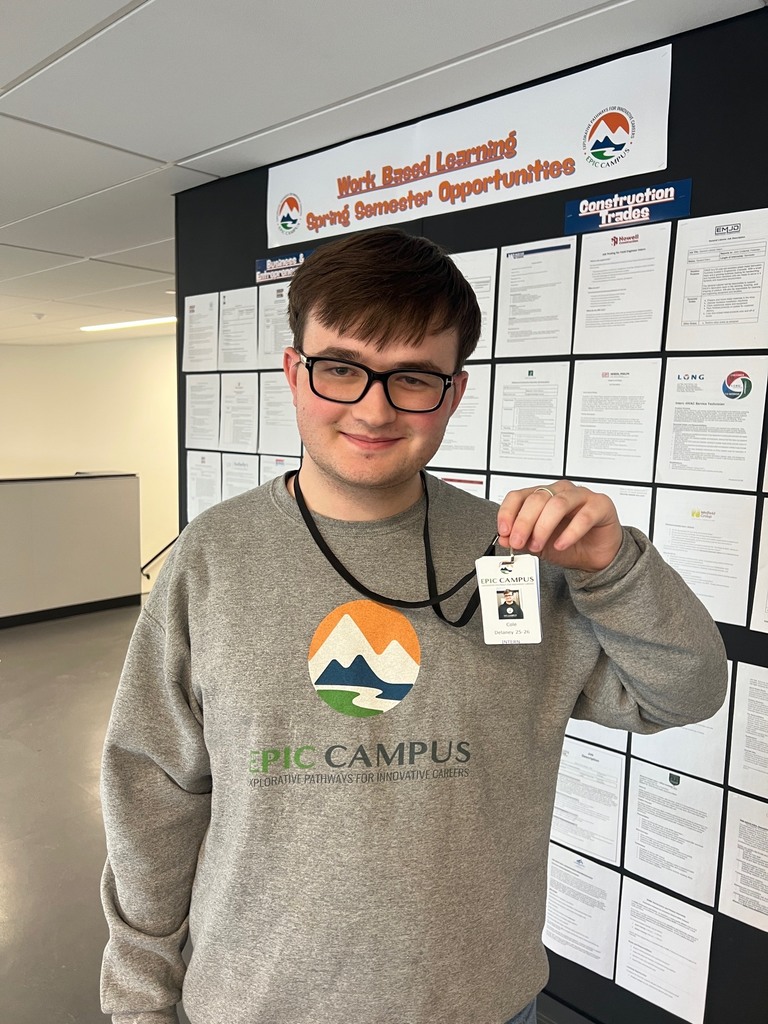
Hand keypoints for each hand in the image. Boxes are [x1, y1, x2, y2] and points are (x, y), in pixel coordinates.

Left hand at [496, 481, 622, 571]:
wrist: (596, 556)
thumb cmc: (570, 544)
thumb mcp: (539, 546)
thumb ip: (522, 540)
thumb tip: (505, 539)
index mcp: (543, 496)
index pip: (519, 496)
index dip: (508, 512)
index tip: (504, 531)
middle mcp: (560, 491)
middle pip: (537, 498)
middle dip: (524, 522)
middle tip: (518, 542)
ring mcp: (581, 496)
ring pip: (558, 504)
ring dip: (543, 527)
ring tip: (538, 545)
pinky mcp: (600, 506)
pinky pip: (584, 516)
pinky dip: (570, 533)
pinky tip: (561, 544)